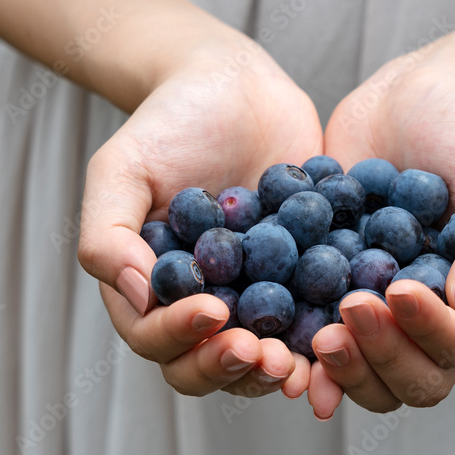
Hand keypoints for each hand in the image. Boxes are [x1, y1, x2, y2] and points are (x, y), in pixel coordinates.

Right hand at [77, 36, 322, 399]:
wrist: (235, 86)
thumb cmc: (168, 122)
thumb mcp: (121, 168)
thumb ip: (108, 233)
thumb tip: (135, 296)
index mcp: (152, 290)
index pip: (155, 338)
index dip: (181, 338)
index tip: (213, 312)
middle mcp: (203, 303)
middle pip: (209, 364)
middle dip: (234, 368)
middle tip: (265, 355)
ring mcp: (255, 296)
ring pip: (264, 356)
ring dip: (281, 367)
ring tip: (303, 359)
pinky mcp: (304, 279)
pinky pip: (315, 319)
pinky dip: (327, 334)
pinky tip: (346, 330)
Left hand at [310, 54, 454, 417]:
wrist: (413, 96)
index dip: (429, 331)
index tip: (398, 289)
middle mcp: (432, 319)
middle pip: (413, 381)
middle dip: (379, 358)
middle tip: (348, 315)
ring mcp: (380, 311)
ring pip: (364, 375)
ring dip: (340, 369)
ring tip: (313, 338)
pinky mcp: (332, 291)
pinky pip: (315, 336)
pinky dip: (296, 348)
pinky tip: (271, 337)